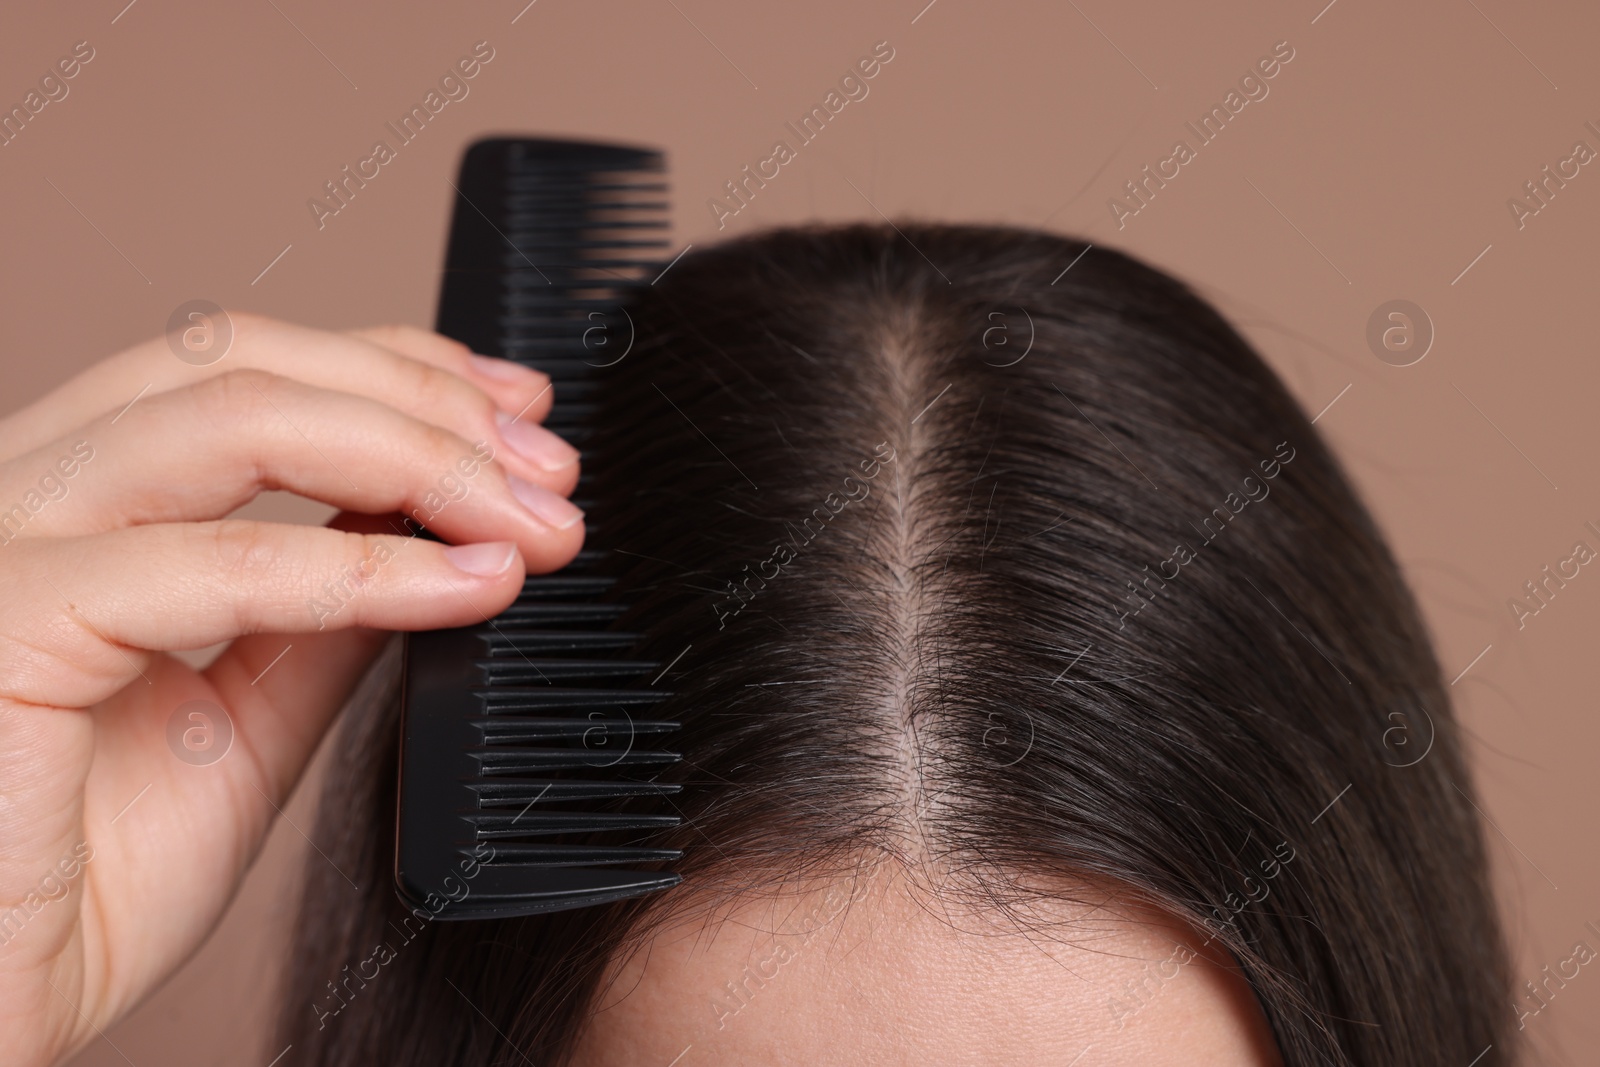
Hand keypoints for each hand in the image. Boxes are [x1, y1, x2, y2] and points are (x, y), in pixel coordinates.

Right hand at [0, 314, 584, 1066]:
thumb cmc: (68, 890)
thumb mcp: (238, 730)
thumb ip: (319, 621)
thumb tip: (426, 538)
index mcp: (72, 509)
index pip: (239, 369)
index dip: (395, 368)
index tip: (518, 414)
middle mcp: (21, 497)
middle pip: (243, 364)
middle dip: (427, 404)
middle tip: (550, 472)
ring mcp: (2, 546)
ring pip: (235, 418)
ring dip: (419, 459)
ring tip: (530, 523)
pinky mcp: (3, 623)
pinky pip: (214, 562)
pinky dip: (364, 567)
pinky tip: (465, 588)